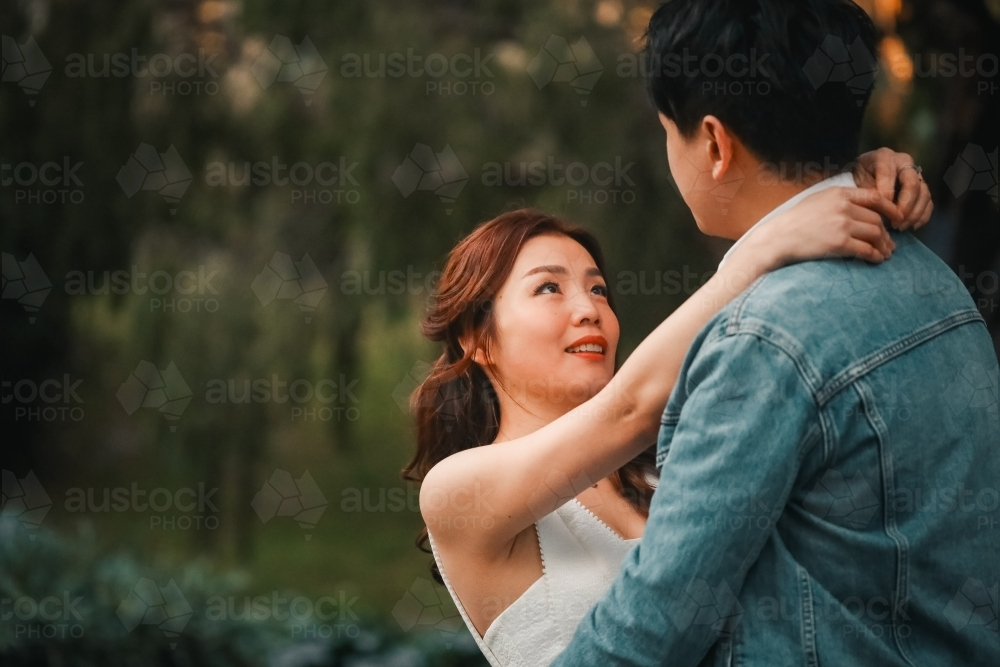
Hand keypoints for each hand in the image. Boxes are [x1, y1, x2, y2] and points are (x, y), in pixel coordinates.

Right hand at [750, 186, 896, 270]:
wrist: (778, 237)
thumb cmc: (794, 220)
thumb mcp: (817, 200)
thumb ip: (839, 200)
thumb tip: (859, 207)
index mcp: (839, 193)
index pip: (875, 197)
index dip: (890, 208)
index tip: (897, 217)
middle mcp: (843, 207)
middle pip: (877, 219)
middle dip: (886, 233)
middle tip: (889, 243)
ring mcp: (842, 225)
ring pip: (875, 234)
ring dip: (884, 245)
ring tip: (885, 253)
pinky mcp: (839, 243)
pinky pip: (865, 249)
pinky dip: (875, 255)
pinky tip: (877, 259)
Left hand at [854, 148, 933, 229]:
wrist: (862, 177)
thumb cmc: (858, 178)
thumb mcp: (857, 182)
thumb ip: (869, 192)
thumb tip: (882, 208)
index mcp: (884, 156)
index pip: (888, 173)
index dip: (886, 191)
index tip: (882, 208)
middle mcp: (904, 162)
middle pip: (912, 183)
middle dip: (905, 205)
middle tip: (896, 221)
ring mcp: (915, 174)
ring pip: (923, 193)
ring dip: (914, 213)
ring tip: (901, 226)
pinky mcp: (921, 187)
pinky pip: (928, 201)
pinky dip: (922, 215)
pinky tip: (912, 226)